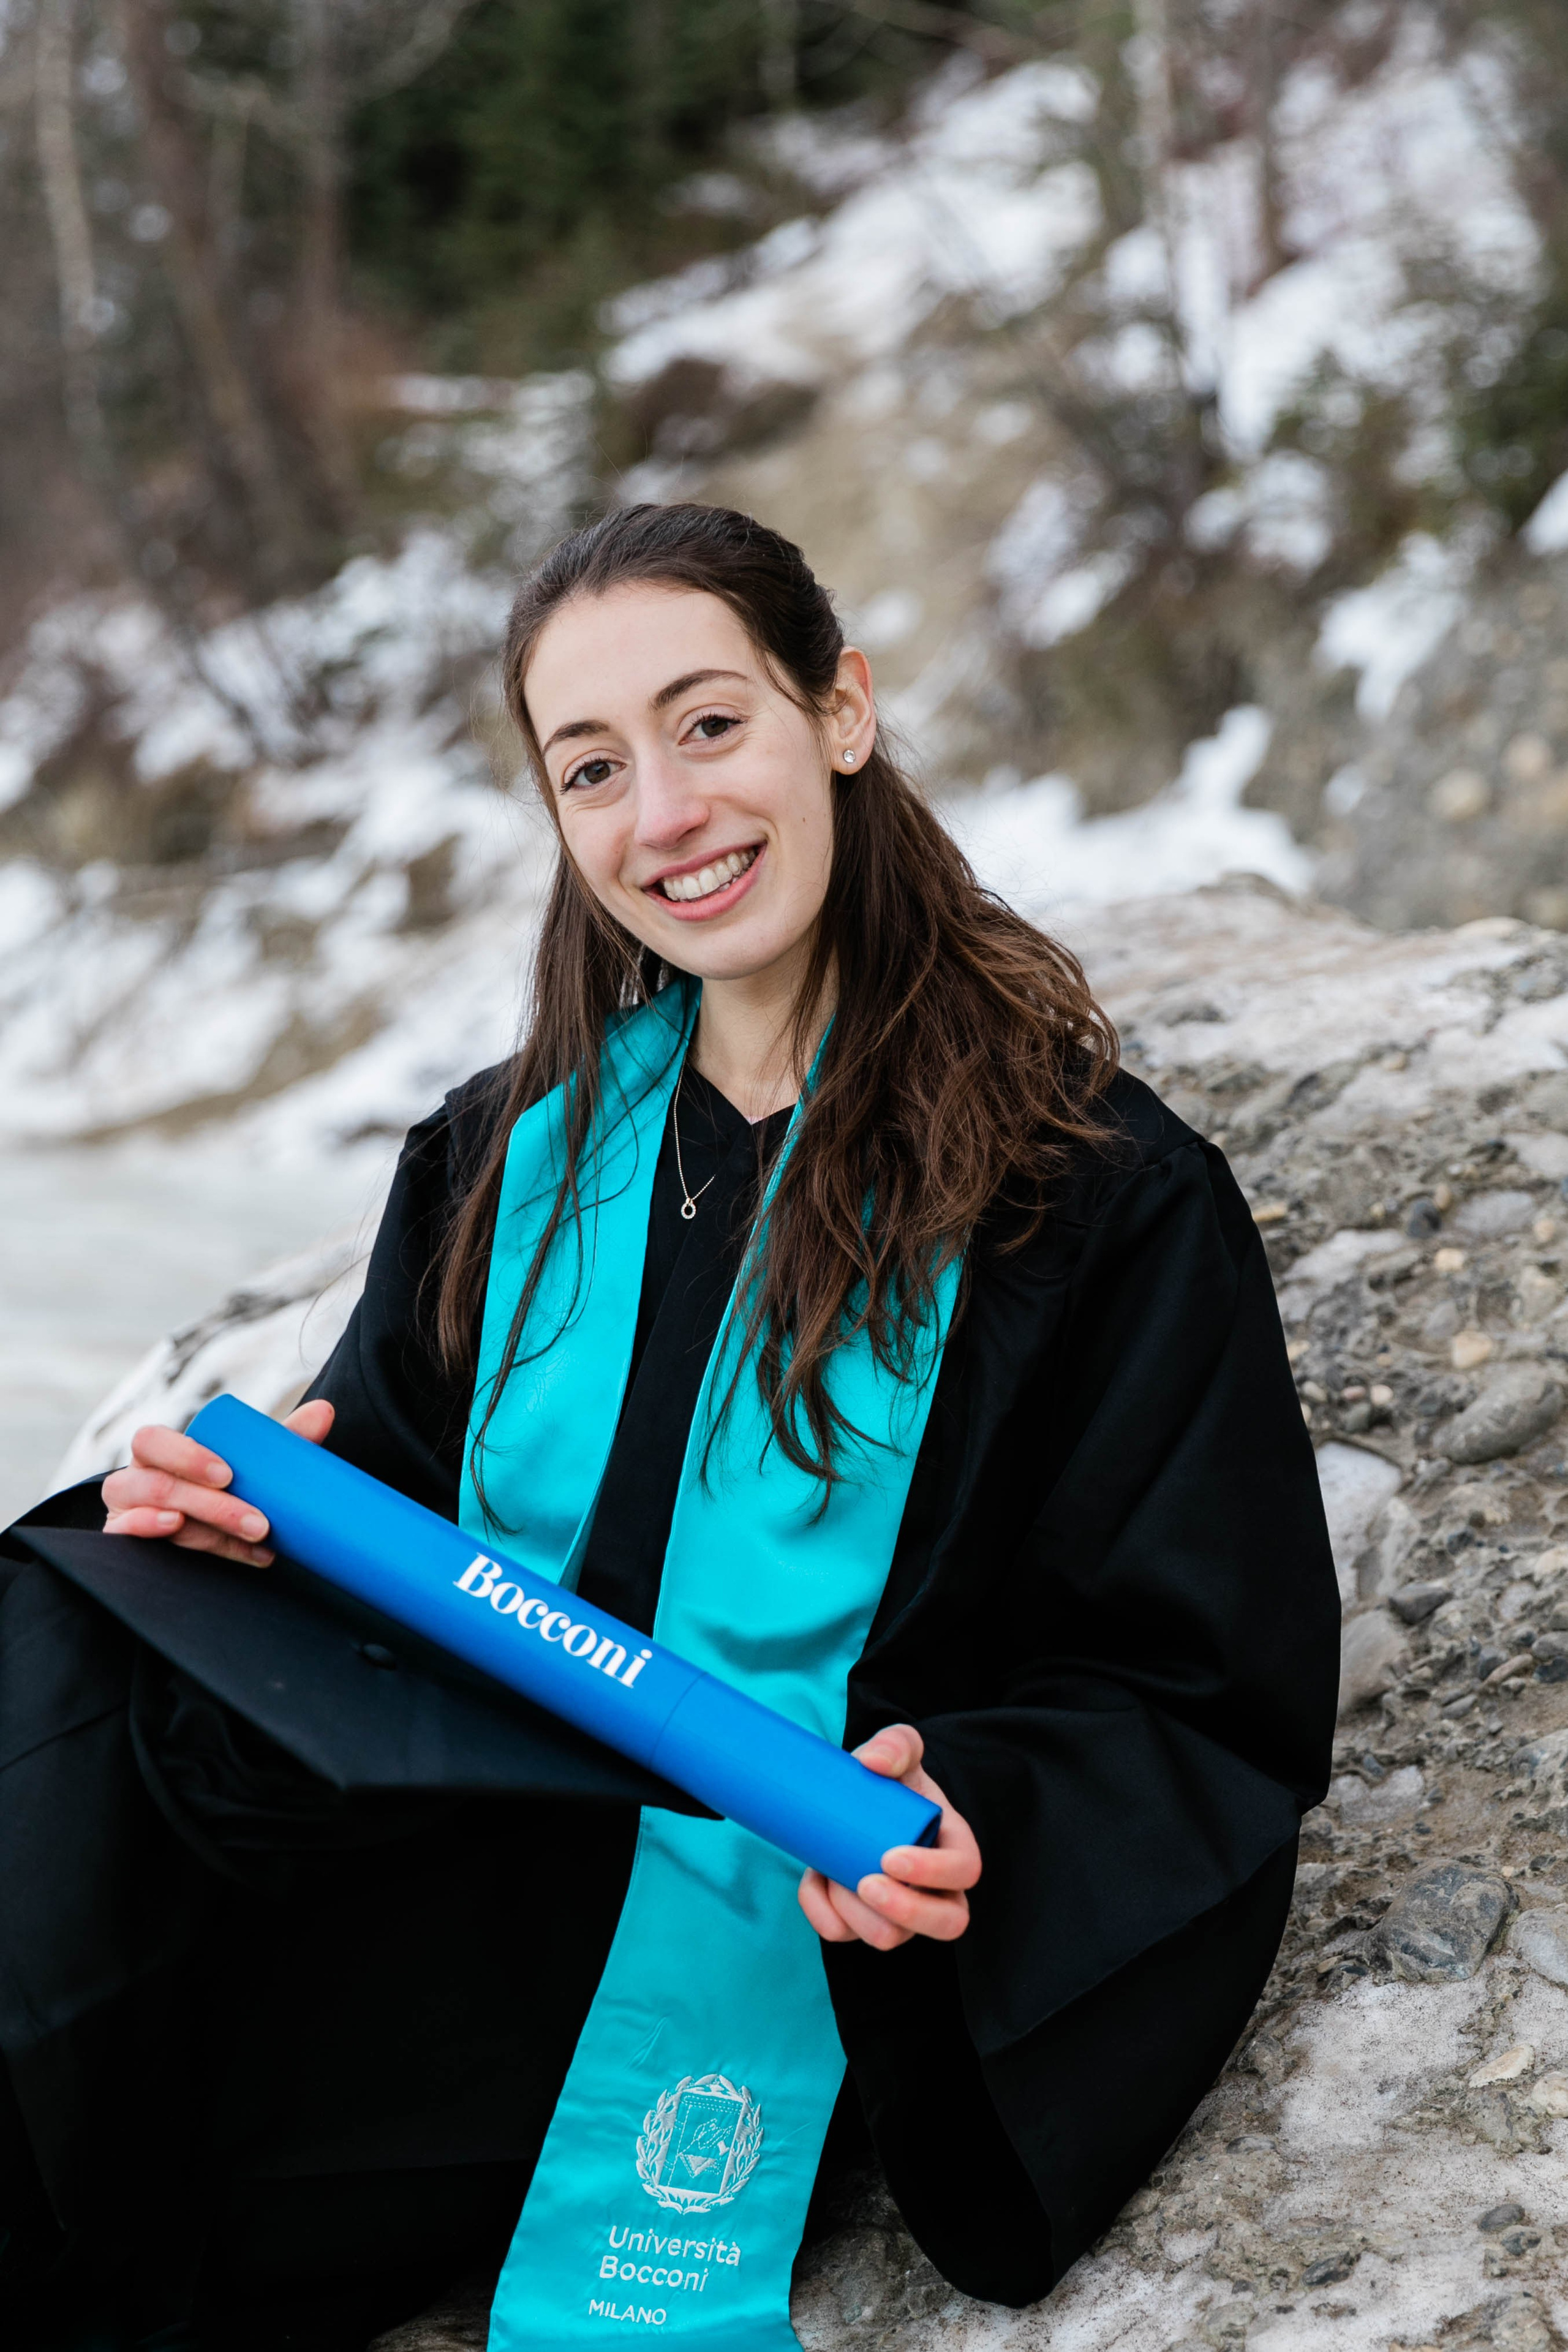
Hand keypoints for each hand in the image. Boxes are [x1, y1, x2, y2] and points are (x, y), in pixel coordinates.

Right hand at [101, 1399, 334, 1566]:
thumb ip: (282, 1440)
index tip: (230, 1475)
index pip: (152, 1440)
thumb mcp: (246, 1465)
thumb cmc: (219, 1488)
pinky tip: (186, 1538)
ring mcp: (125, 1512)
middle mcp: (134, 1478)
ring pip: (151, 1514)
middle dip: (213, 1505)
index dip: (186, 1455)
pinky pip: (127, 1540)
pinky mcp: (124, 1542)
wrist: (192, 1535)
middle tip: (261, 1523)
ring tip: (251, 1541)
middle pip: (157, 1483)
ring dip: (205, 1530)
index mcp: (158, 1452)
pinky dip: (157, 1536)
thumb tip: (325, 1411)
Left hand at [797, 1723, 979, 1950]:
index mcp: (955, 1845)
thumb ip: (895, 1744)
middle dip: (906, 1911)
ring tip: (832, 1874)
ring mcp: (904, 1913)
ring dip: (856, 1915)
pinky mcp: (867, 1921)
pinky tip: (815, 1880)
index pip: (966, 1871)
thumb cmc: (890, 1777)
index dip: (934, 1872)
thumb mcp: (899, 1749)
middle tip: (865, 1883)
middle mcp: (939, 1889)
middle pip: (948, 1924)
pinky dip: (823, 1913)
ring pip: (892, 1938)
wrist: (855, 1794)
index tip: (890, 1856)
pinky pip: (845, 1936)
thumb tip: (872, 1762)